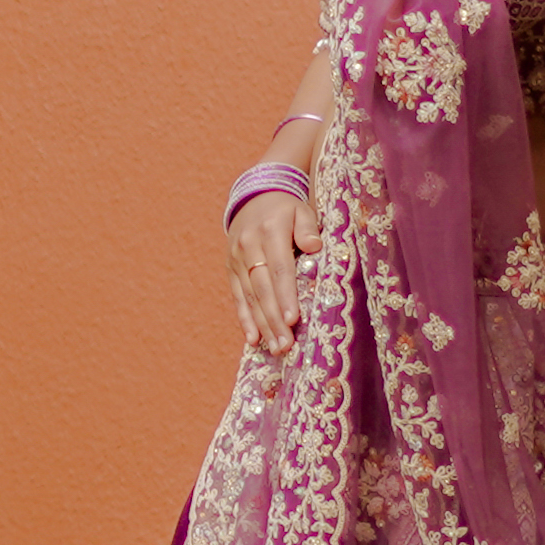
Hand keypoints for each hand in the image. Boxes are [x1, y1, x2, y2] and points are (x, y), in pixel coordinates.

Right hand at [227, 183, 309, 353]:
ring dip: (262, 325)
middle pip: (262, 288)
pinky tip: (252, 339)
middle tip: (285, 345)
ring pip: (250, 297)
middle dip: (273, 319)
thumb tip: (314, 246)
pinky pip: (238, 297)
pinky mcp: (230, 268)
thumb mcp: (301, 209)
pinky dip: (245, 319)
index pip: (279, 268)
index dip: (285, 295)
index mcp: (269, 232)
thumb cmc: (285, 208)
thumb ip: (308, 226)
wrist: (253, 196)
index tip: (293, 319)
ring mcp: (236, 259)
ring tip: (275, 348)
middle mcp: (248, 246)